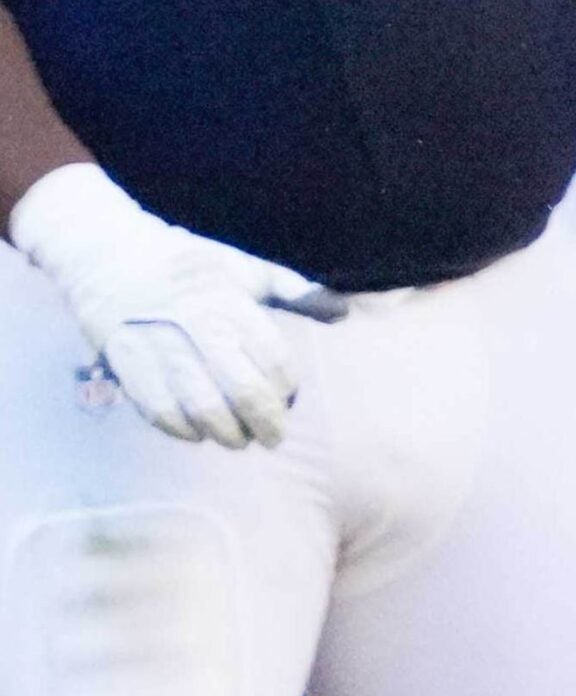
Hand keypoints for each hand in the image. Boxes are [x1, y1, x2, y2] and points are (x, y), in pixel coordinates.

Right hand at [10, 161, 340, 447]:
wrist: (112, 254)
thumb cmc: (193, 266)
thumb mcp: (247, 270)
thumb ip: (297, 292)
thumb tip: (344, 312)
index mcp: (230, 299)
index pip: (272, 355)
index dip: (287, 387)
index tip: (292, 400)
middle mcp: (195, 322)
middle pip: (240, 387)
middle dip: (264, 421)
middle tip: (275, 437)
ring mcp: (156, 343)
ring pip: (199, 405)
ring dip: (225, 432)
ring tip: (238, 440)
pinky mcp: (124, 360)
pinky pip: (156, 408)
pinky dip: (181, 430)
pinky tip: (197, 434)